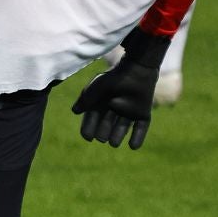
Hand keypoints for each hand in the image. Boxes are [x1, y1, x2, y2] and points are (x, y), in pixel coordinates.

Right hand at [71, 28, 169, 148]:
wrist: (135, 70)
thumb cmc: (112, 78)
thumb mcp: (94, 88)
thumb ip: (85, 100)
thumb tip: (75, 111)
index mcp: (100, 104)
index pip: (91, 120)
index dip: (88, 130)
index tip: (88, 137)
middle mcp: (113, 109)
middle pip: (106, 127)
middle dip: (102, 134)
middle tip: (102, 138)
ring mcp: (128, 111)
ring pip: (121, 129)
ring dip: (117, 138)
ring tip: (113, 143)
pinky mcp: (142, 113)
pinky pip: (140, 128)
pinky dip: (138, 138)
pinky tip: (133, 146)